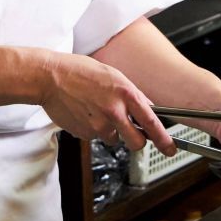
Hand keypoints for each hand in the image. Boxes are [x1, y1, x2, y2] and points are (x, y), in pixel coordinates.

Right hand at [39, 52, 174, 154]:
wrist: (50, 77)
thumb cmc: (81, 72)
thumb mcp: (114, 76)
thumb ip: (131, 95)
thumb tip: (147, 110)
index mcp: (125, 93)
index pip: (151, 121)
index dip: (164, 139)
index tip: (170, 148)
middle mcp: (114, 111)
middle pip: (136, 142)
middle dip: (137, 141)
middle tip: (132, 133)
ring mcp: (98, 125)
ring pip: (114, 139)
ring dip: (110, 130)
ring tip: (97, 110)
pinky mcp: (84, 133)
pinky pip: (95, 137)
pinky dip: (93, 129)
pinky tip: (85, 112)